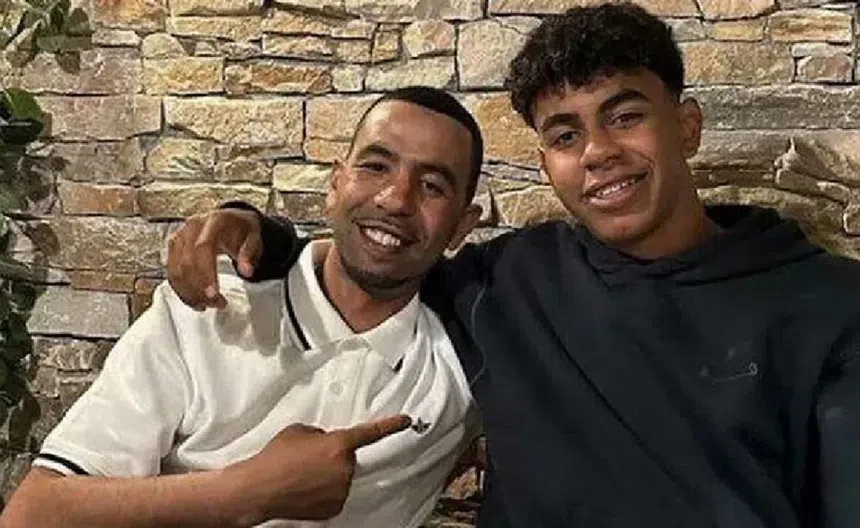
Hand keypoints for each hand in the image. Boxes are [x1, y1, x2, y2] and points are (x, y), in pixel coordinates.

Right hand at [166, 208, 261, 309]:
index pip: (203, 248)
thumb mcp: (254, 237)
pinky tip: (193, 299)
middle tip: (217, 303)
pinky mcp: (173, 246)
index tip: (213, 294)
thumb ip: (249, 253)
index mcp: (214, 222)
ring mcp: (180, 235)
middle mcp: (192, 227)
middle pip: (187, 262)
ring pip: (175, 269)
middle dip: (199, 288)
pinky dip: (180, 289)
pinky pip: (171, 271)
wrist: (231, 219)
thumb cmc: (241, 229)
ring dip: (188, 292)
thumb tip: (246, 270)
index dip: (205, 273)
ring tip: (206, 305)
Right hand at [231, 415, 411, 523]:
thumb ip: (320, 432)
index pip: (371, 432)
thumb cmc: (275, 458)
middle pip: (347, 457)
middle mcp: (345, 467)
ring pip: (341, 476)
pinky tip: (305, 488)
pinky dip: (323, 491)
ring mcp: (341, 489)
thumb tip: (325, 439)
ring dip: (327, 474)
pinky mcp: (334, 507)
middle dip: (332, 456)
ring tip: (302, 474)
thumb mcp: (299, 431)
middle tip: (308, 458)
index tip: (405, 421)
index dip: (391, 425)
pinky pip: (334, 493)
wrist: (260, 488)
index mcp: (339, 444)